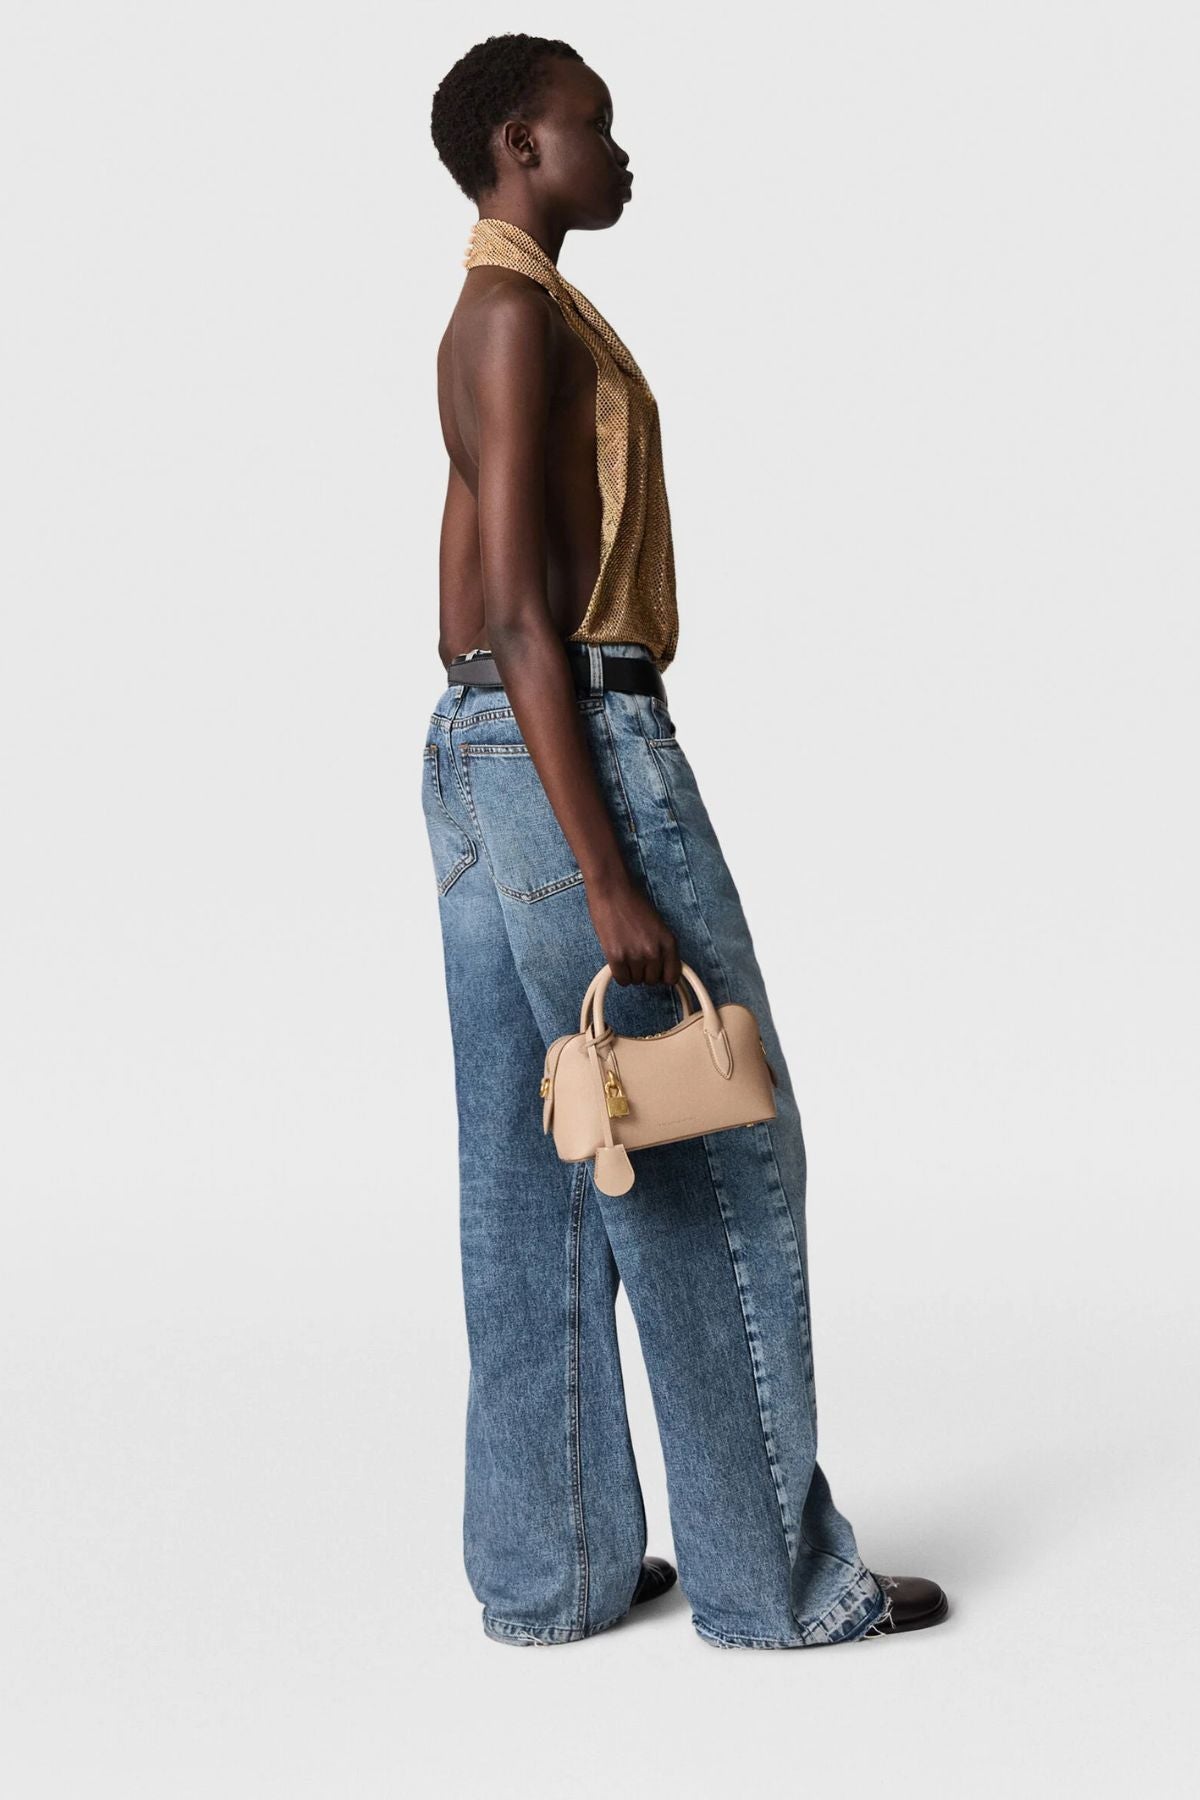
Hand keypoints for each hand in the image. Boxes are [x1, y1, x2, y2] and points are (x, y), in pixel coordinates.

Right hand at [585, 871, 681, 987]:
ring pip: (636, 981)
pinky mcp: (616, 957)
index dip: (663, 976)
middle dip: (644, 972)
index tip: (656, 973)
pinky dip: (619, 974)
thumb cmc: (633, 903)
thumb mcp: (658, 925)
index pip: (672, 976)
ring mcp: (636, 956)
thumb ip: (661, 946)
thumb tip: (661, 968)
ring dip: (631, 972)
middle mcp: (655, 951)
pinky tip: (617, 961)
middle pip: (652, 980)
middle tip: (636, 958)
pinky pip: (621, 980)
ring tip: (625, 953)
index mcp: (669, 942)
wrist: (612, 890)